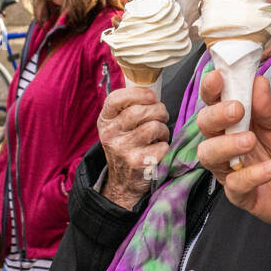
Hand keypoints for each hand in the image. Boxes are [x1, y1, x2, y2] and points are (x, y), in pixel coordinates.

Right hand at [95, 86, 170, 209]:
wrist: (123, 182)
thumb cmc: (126, 145)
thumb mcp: (117, 126)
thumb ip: (128, 107)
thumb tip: (150, 88)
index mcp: (105, 121)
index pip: (115, 99)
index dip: (137, 94)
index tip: (151, 96)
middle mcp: (110, 135)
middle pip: (140, 111)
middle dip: (158, 110)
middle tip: (162, 115)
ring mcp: (123, 150)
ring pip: (154, 127)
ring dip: (164, 128)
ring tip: (160, 134)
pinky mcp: (139, 163)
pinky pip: (162, 146)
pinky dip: (165, 146)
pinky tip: (158, 149)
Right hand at [196, 72, 270, 226]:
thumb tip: (258, 82)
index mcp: (237, 118)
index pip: (214, 99)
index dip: (210, 88)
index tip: (218, 77)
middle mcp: (228, 141)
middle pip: (205, 125)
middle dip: (217, 115)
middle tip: (238, 110)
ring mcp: (232, 168)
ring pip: (208, 155)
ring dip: (226, 145)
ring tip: (250, 140)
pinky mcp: (242, 194)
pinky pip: (235, 185)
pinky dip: (251, 175)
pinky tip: (270, 168)